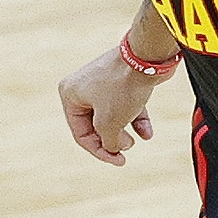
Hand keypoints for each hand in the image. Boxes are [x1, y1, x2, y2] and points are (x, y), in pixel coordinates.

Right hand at [58, 46, 157, 165]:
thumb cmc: (122, 87)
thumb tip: (115, 147)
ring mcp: (104, 82)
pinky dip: (136, 119)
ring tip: (137, 140)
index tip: (118, 160)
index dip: (99, 150)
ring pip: (113, 116)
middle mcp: (84, 87)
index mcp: (70, 94)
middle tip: (128, 147)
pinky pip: (126, 105)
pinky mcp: (123, 80)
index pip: (81, 133)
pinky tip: (147, 132)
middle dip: (113, 139)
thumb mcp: (109, 123)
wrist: (147, 57)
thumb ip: (108, 142)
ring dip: (125, 131)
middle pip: (96, 125)